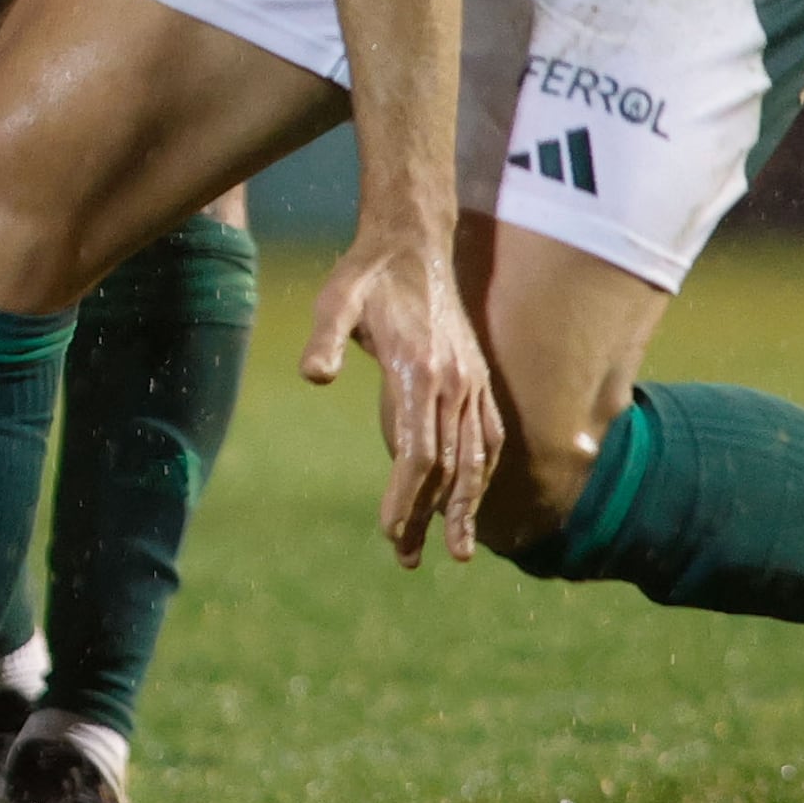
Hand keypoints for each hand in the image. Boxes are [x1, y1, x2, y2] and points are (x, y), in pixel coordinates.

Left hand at [296, 230, 502, 567]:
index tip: (389, 533)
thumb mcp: (336, 298)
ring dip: (466, 507)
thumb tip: (314, 377)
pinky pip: (490, 437)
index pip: (418, 452)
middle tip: (407, 559)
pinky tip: (472, 501)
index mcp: (420, 371)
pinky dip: (483, 473)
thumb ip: (325, 336)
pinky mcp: (478, 379)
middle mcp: (454, 382)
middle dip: (429, 517)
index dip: (405, 498)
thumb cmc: (366, 275)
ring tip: (458, 552)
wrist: (413, 244)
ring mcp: (472, 382)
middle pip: (446, 466)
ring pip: (476, 458)